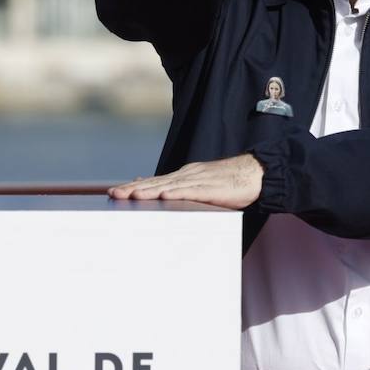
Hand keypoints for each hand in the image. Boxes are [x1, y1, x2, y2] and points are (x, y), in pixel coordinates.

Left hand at [107, 153, 263, 208]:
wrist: (255, 173)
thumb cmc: (231, 182)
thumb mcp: (203, 185)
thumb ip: (184, 189)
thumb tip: (164, 195)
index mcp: (186, 175)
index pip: (156, 181)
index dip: (135, 186)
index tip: (116, 191)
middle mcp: (188, 175)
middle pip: (157, 182)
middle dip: (134, 189)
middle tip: (114, 194)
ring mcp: (200, 180)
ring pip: (170, 186)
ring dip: (150, 191)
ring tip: (132, 195)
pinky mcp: (212, 188)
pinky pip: (193, 191)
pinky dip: (178, 193)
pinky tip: (165, 196)